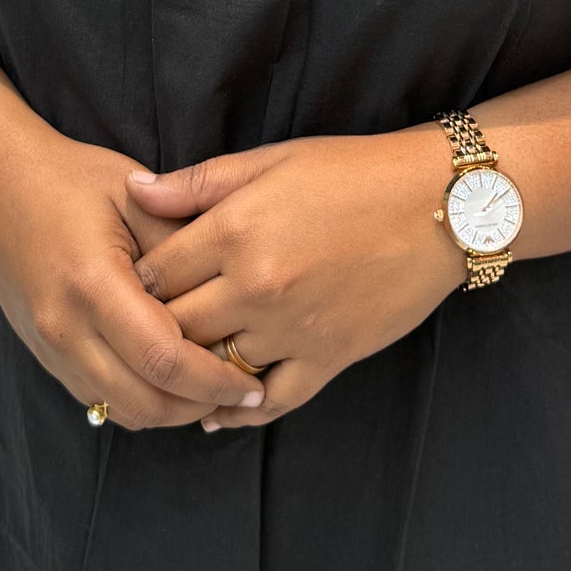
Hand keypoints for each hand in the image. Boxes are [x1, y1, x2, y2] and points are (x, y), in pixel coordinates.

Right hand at [0, 119, 267, 431]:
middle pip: (145, 402)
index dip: (213, 380)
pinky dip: (139, 400)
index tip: (250, 383)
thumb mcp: (137, 196)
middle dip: (199, 406)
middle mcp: (65, 327)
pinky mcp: (46, 355)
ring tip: (210, 389)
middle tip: (240, 393)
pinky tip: (169, 379)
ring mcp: (51, 347)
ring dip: (170, 410)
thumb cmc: (72, 180)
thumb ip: (184, 246)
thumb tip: (230, 295)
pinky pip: (99, 399)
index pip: (164, 359)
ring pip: (121, 411)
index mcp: (93, 284)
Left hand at [128, 130, 459, 430]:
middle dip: (153, 328)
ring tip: (173, 367)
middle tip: (142, 329)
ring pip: (214, 367)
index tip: (131, 284)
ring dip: (191, 369)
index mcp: (236, 229)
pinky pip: (270, 400)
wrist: (439, 205)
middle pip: (174, 327)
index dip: (135, 281)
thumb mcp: (271, 160)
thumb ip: (197, 182)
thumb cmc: (353, 172)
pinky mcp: (328, 358)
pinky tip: (218, 409)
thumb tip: (133, 191)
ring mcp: (293, 329)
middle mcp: (257, 285)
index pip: (155, 273)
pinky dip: (239, 411)